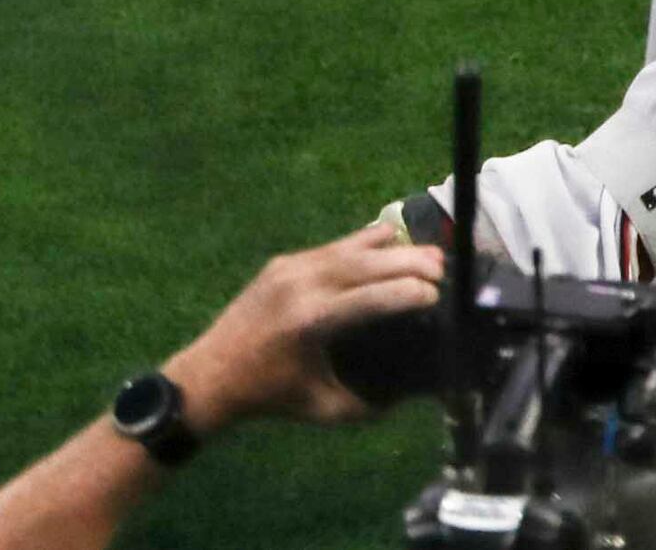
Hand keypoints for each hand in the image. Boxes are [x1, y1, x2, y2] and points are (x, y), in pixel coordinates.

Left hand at [165, 223, 443, 434]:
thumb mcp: (323, 409)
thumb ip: (368, 405)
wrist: (211, 373)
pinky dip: (366, 246)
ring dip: (394, 248)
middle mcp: (304, 283)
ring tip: (427, 254)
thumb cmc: (270, 397)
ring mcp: (293, 266)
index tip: (437, 295)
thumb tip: (410, 394)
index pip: (373, 297)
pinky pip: (335, 246)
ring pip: (355, 246)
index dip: (408, 293)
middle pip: (369, 262)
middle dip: (411, 261)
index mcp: (313, 321)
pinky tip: (391, 246)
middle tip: (443, 268)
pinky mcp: (286, 260)